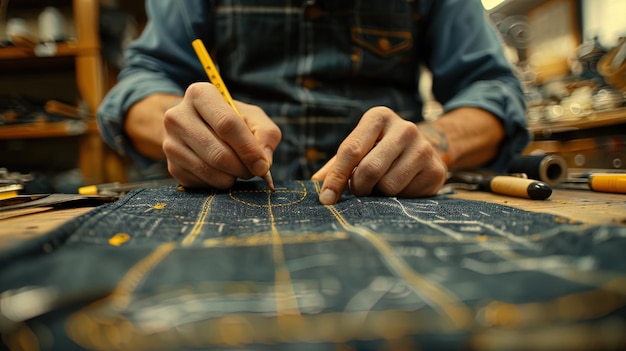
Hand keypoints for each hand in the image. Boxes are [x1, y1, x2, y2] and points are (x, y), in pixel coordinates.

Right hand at [162, 82, 280, 188]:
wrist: (200, 127)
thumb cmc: (232, 121)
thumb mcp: (253, 118)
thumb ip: (266, 135)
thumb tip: (263, 162)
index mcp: (200, 94)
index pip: (227, 124)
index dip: (248, 149)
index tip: (263, 165)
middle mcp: (178, 116)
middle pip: (218, 153)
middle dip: (243, 167)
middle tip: (254, 170)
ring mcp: (170, 143)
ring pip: (209, 171)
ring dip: (233, 177)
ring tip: (239, 170)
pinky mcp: (171, 166)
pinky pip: (202, 183)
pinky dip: (219, 183)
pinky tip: (222, 172)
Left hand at [311, 106, 446, 204]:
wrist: (425, 148)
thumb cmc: (380, 150)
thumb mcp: (359, 148)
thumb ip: (335, 165)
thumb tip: (314, 183)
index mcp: (379, 117)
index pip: (351, 150)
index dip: (336, 178)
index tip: (326, 199)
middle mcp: (404, 128)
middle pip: (370, 170)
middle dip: (359, 187)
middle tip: (360, 189)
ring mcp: (424, 148)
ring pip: (389, 186)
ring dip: (379, 193)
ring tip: (383, 183)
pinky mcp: (436, 170)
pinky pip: (407, 196)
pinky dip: (399, 197)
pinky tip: (402, 185)